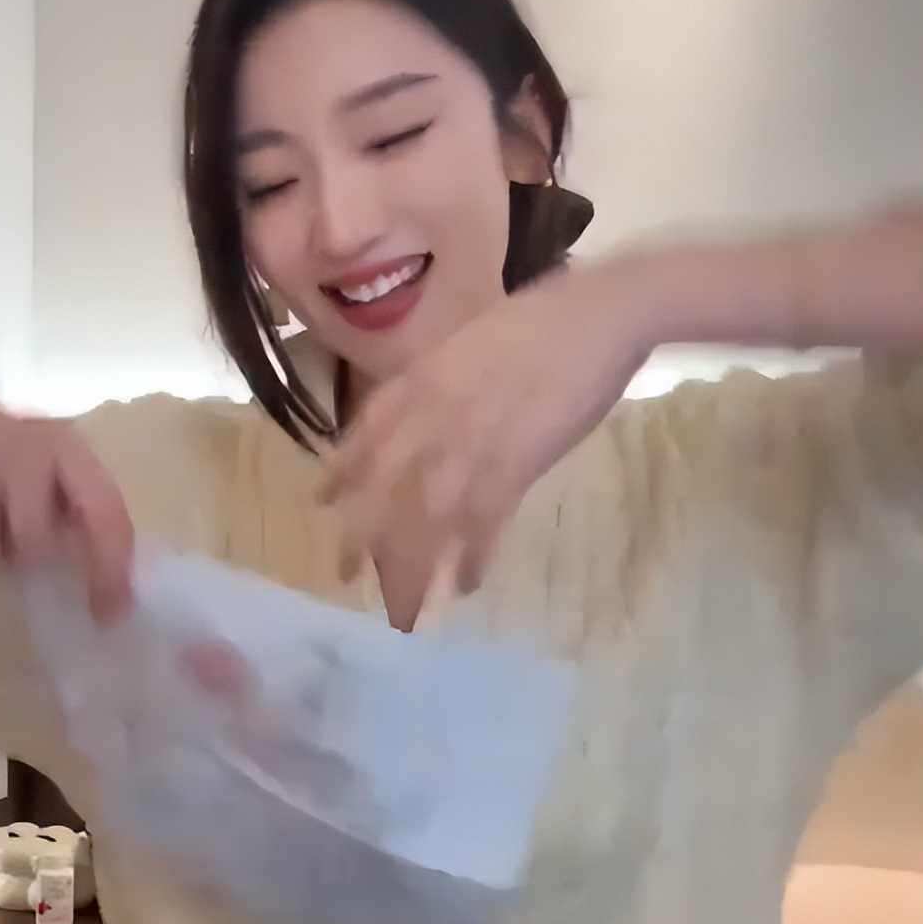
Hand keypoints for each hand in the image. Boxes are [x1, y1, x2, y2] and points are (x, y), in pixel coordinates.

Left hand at [319, 268, 650, 596]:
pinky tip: (465, 584)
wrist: (598, 313)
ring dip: (412, 569)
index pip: (366, 435)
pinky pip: (482, 524)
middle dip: (363, 538)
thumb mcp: (466, 342)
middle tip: (348, 577)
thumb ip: (436, 379)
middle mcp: (431, 417)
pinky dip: (472, 557)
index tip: (324, 504)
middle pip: (383, 490)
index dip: (342, 473)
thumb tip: (419, 414)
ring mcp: (470, 443)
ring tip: (405, 610)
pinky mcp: (515, 465)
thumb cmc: (538, 321)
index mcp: (419, 380)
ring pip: (426, 520)